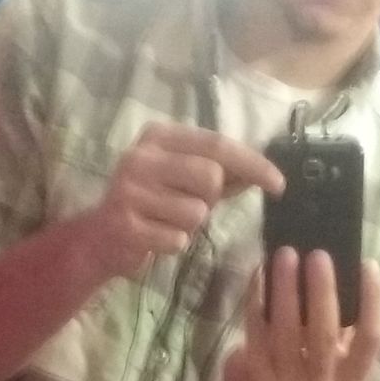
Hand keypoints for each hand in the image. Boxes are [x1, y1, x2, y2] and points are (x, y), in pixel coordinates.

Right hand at [83, 122, 285, 278]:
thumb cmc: (152, 206)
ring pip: (196, 212)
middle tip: (189, 205)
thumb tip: (265, 173)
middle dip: (211, 199)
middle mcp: (141, 156)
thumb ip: (224, 174)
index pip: (218, 145)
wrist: (99, 240)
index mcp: (159, 136)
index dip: (253, 164)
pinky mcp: (126, 224)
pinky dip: (174, 243)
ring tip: (166, 222)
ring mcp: (130, 189)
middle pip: (210, 177)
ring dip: (191, 225)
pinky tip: (155, 237)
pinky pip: (178, 239)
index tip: (280, 184)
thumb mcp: (185, 181)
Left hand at [231, 249, 379, 380]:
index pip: (371, 339)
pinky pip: (256, 329)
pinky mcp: (254, 375)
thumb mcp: (337, 356)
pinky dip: (257, 297)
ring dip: (286, 289)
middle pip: (325, 335)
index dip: (373, 300)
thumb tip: (341, 266)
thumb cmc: (311, 367)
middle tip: (318, 254)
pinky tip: (261, 271)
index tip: (367, 264)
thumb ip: (344, 324)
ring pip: (286, 332)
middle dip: (322, 291)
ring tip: (286, 255)